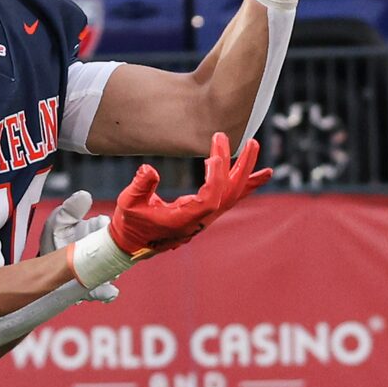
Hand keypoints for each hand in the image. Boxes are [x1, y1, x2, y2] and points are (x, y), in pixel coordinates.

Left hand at [39, 190, 117, 300]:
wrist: (43, 265)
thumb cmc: (55, 239)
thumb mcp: (59, 222)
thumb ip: (70, 209)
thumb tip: (84, 195)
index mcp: (97, 232)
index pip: (109, 228)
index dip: (108, 228)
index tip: (105, 227)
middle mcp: (104, 251)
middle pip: (117, 252)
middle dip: (117, 252)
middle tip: (114, 253)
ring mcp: (101, 270)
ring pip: (114, 272)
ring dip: (113, 273)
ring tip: (111, 273)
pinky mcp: (93, 288)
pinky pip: (105, 292)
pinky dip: (107, 293)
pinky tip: (108, 292)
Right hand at [108, 133, 270, 257]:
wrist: (132, 244)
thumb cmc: (130, 223)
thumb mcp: (128, 203)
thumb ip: (140, 186)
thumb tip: (148, 170)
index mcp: (183, 220)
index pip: (210, 198)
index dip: (216, 177)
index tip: (214, 154)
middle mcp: (200, 221)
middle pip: (229, 194)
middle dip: (242, 168)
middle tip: (250, 142)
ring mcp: (204, 218)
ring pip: (233, 196)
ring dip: (246, 172)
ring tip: (254, 147)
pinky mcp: (204, 214)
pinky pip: (228, 198)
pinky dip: (245, 185)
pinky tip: (259, 174)